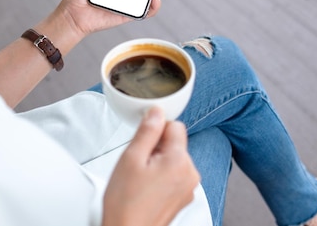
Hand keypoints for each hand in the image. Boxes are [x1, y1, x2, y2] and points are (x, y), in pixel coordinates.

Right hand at [102, 107, 199, 225]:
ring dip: (159, 162)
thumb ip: (147, 131)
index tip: (143, 141)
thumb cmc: (126, 203)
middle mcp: (190, 173)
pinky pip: (175, 175)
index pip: (175, 125)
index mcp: (179, 160)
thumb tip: (156, 112)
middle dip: (157, 147)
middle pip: (175, 143)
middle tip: (138, 164)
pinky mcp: (183, 198)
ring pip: (174, 159)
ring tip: (141, 178)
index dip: (156, 129)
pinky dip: (162, 177)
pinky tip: (146, 188)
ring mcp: (188, 188)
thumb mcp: (131, 158)